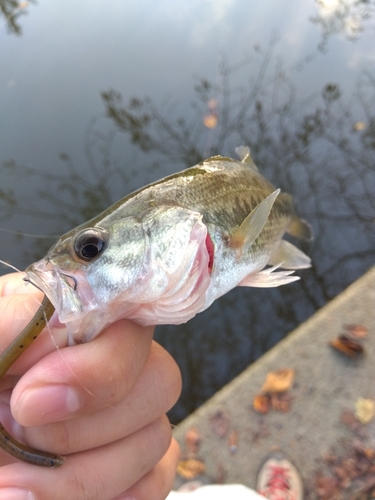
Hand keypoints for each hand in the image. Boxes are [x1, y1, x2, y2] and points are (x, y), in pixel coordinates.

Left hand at [0, 272, 180, 499]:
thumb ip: (10, 326)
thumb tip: (56, 324)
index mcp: (75, 322)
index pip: (131, 324)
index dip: (97, 367)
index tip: (27, 401)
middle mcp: (110, 362)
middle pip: (159, 379)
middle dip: (84, 425)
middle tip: (15, 435)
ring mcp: (126, 416)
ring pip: (155, 437)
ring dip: (83, 476)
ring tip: (13, 484)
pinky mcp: (131, 465)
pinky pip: (156, 478)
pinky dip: (117, 494)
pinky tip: (57, 494)